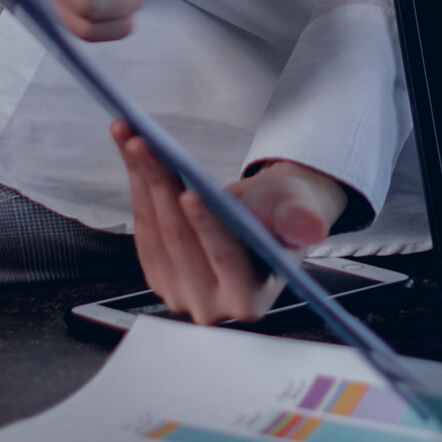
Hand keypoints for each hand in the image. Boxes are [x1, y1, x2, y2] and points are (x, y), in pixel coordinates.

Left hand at [113, 123, 348, 324]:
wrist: (262, 221)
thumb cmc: (281, 214)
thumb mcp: (298, 211)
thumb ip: (300, 220)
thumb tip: (312, 228)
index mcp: (249, 298)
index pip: (225, 260)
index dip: (207, 227)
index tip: (191, 193)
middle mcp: (211, 305)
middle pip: (180, 240)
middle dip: (160, 186)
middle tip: (145, 145)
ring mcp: (180, 292)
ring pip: (153, 230)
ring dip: (140, 177)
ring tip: (131, 136)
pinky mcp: (158, 274)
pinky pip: (141, 225)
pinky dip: (136, 183)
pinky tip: (130, 151)